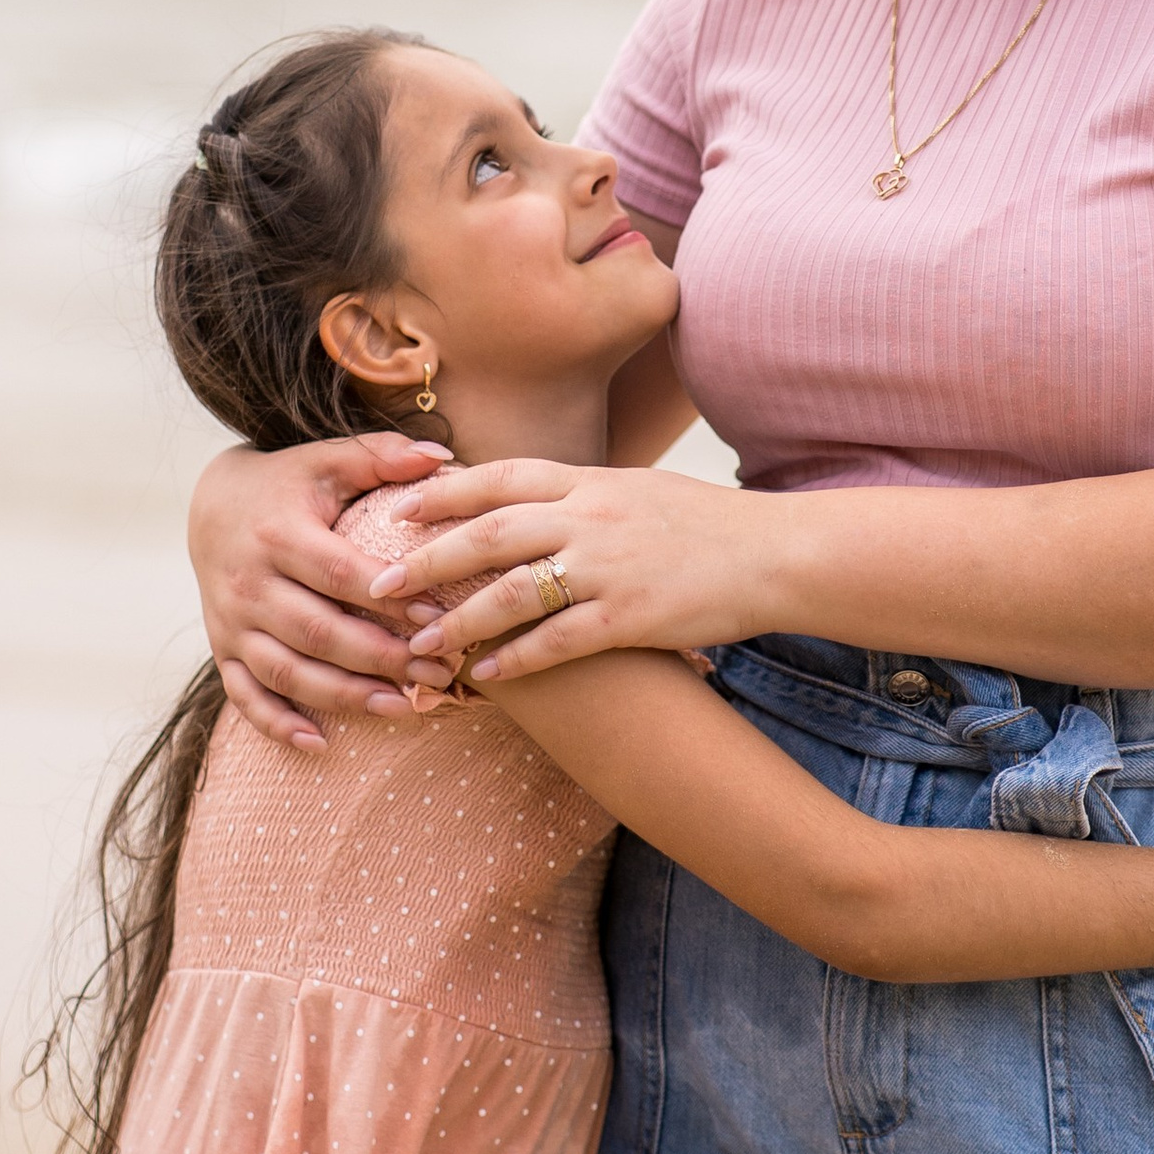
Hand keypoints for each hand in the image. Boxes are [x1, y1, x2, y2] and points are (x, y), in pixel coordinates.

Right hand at [188, 433, 456, 749]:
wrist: (209, 504)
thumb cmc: (286, 483)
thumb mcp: (326, 460)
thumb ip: (381, 455)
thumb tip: (443, 455)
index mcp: (276, 534)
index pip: (340, 575)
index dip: (389, 600)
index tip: (439, 617)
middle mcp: (247, 583)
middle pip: (318, 631)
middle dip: (381, 658)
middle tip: (439, 672)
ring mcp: (231, 622)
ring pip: (286, 670)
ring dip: (344, 696)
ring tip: (402, 707)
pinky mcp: (222, 649)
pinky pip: (245, 695)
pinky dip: (277, 724)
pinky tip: (320, 743)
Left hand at [370, 459, 779, 681]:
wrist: (774, 553)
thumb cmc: (704, 525)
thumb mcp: (637, 490)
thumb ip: (579, 495)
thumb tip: (525, 501)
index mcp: (591, 480)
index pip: (500, 477)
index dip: (444, 493)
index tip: (397, 511)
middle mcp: (592, 516)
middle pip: (489, 531)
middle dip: (427, 560)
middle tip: (379, 586)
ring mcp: (610, 566)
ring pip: (513, 590)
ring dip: (459, 620)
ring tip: (420, 645)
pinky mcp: (631, 616)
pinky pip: (558, 641)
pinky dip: (516, 659)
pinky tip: (486, 676)